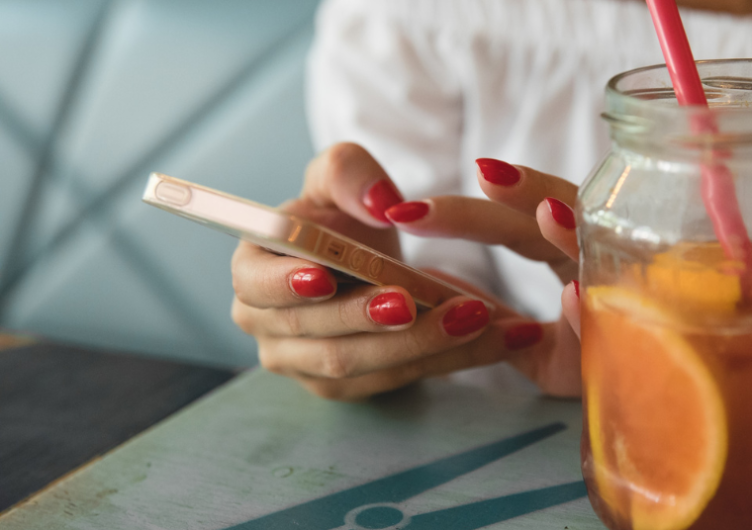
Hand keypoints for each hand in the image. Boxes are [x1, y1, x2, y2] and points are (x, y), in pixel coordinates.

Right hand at [230, 143, 547, 399]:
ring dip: (423, 343)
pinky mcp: (350, 387)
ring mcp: (306, 365)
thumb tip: (381, 203)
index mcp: (254, 270)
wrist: (365, 262)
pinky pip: (401, 377)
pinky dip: (452, 358)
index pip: (256, 284)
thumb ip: (351, 173)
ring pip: (364, 363)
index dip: (285, 283)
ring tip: (475, 316)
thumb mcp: (342, 177)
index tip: (325, 277)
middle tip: (416, 300)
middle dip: (371, 318)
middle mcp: (268, 326)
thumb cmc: (341, 218)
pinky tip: (495, 339)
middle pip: (319, 332)